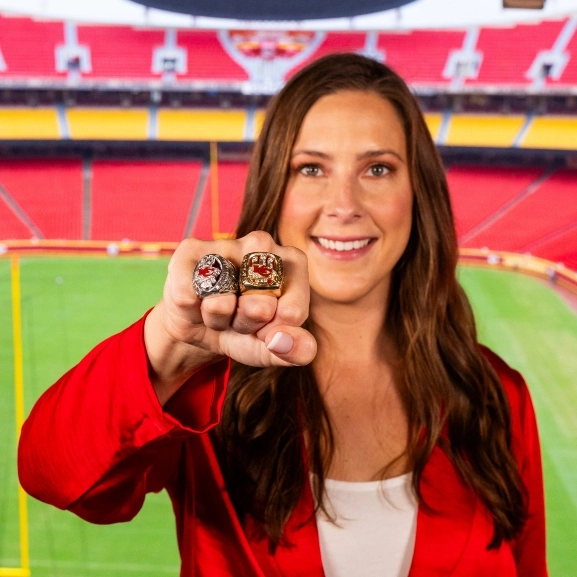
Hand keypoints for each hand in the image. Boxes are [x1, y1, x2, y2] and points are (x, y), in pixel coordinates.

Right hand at [144, 231, 316, 402]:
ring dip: (217, 320)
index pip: (292, 313)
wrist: (203, 328)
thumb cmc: (247, 331)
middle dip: (246, 326)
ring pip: (220, 302)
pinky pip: (188, 298)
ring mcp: (225, 243)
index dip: (274, 333)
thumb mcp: (274, 348)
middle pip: (260, 306)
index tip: (267, 327)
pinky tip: (198, 304)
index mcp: (292, 263)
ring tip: (220, 311)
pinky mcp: (190, 250)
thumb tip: (281, 340)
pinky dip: (192, 314)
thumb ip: (296, 350)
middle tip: (240, 319)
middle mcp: (262, 244)